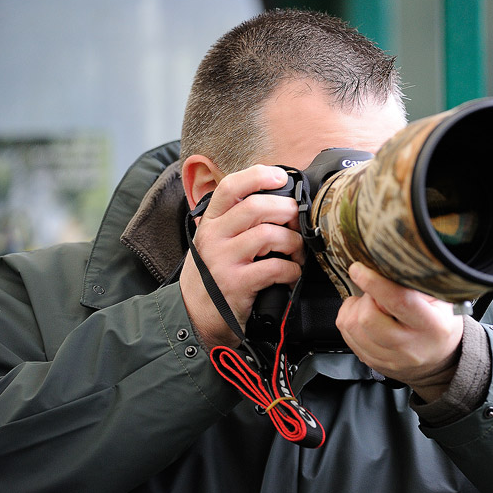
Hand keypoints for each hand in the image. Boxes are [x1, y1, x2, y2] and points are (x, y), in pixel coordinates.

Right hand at [179, 165, 305, 347]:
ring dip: (293, 242)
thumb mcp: (215, 241)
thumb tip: (276, 199)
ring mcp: (223, 260)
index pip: (231, 186)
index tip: (282, 177)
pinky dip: (292, 269)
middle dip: (287, 211)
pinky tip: (290, 274)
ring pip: (269, 235)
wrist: (195, 316)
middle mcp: (213, 237)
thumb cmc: (212, 276)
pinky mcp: (237, 284)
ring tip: (296, 252)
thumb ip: (236, 220)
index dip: (258, 176)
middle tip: (297, 222)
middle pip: (257, 207)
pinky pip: (275, 267)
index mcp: (211, 222)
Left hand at [336, 262, 463, 402]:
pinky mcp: (376, 364)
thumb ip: (415, 285)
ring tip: (368, 304)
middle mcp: (410, 346)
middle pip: (368, 318)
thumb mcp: (441, 298)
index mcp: (432, 326)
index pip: (398, 301)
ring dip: (354, 310)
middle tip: (374, 293)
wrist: (440, 359)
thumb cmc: (440, 321)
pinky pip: (348, 339)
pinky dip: (350, 322)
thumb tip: (386, 268)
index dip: (374, 283)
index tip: (359, 269)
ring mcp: (391, 359)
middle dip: (364, 298)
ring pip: (352, 329)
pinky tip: (363, 317)